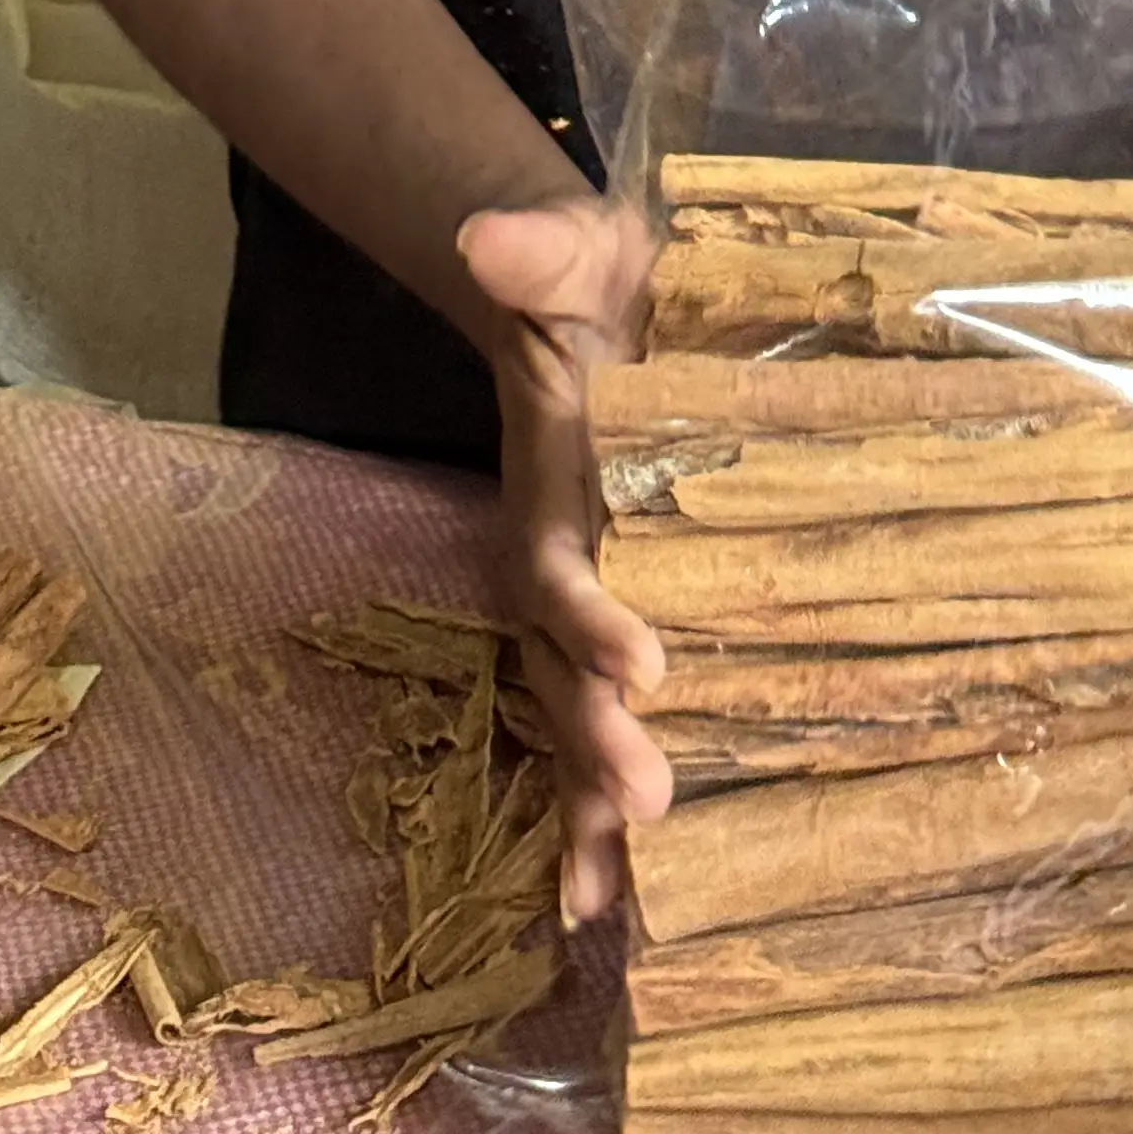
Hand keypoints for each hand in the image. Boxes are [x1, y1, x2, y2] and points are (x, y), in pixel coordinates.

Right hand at [458, 193, 669, 920]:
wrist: (593, 310)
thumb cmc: (594, 282)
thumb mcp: (577, 249)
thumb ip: (538, 248)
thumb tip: (488, 236)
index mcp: (555, 485)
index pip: (560, 563)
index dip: (588, 614)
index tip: (638, 657)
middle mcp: (558, 561)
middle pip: (559, 671)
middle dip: (594, 741)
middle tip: (644, 796)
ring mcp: (583, 603)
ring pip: (573, 719)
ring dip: (590, 797)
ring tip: (612, 885)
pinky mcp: (622, 623)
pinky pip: (602, 723)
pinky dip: (597, 811)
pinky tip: (608, 897)